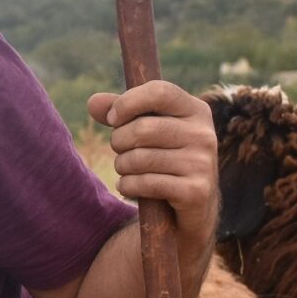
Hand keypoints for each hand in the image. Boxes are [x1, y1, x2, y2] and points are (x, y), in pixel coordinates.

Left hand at [87, 81, 217, 245]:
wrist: (193, 205)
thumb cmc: (164, 158)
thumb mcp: (147, 130)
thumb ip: (121, 112)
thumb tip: (92, 102)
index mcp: (196, 110)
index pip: (159, 92)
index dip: (127, 103)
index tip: (112, 118)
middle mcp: (204, 134)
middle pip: (142, 128)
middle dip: (119, 141)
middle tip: (120, 150)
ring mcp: (202, 163)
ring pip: (140, 158)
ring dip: (122, 166)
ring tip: (126, 170)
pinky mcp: (196, 191)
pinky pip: (146, 183)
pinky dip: (128, 186)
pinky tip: (128, 187)